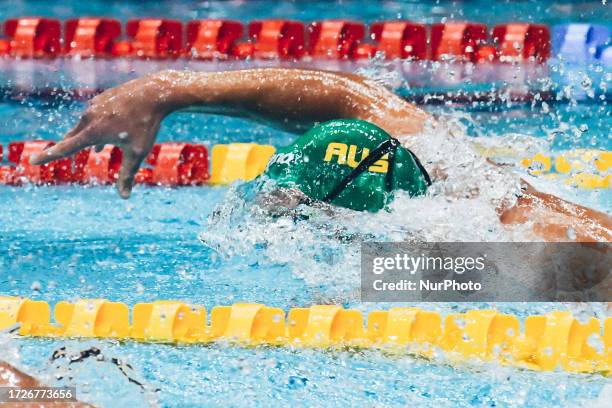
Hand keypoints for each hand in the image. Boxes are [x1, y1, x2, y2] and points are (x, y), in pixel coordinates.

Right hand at [31, 76, 164, 197]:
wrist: (154, 93)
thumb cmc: (146, 125)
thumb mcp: (137, 153)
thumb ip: (127, 175)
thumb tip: (124, 197)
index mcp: (93, 132)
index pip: (65, 148)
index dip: (48, 156)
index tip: (32, 160)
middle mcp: (88, 117)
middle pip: (72, 138)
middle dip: (66, 148)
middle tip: (52, 156)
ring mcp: (94, 106)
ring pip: (84, 128)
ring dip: (86, 140)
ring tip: (92, 151)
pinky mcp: (102, 99)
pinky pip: (94, 118)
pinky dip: (96, 130)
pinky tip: (104, 140)